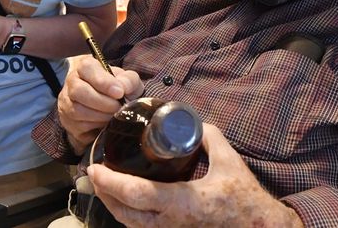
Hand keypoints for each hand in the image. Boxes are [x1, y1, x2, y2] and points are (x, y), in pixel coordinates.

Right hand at [58, 55, 142, 154]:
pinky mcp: (68, 122)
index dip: (103, 82)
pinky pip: (79, 126)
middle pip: (78, 91)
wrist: (112, 108)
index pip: (87, 68)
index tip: (119, 93)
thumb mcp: (128, 81)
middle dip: (102, 102)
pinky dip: (96, 126)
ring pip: (78, 111)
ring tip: (114, 115)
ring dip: (101, 116)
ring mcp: (66, 103)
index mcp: (86, 67)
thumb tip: (123, 88)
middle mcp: (72, 82)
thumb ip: (129, 80)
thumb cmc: (118, 90)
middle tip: (118, 107)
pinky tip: (106, 123)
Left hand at [87, 123, 303, 227]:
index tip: (95, 168)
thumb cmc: (245, 197)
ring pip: (131, 225)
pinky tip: (125, 201)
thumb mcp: (229, 160)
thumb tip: (190, 120)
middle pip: (125, 214)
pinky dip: (127, 215)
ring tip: (103, 185)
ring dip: (112, 205)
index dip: (111, 182)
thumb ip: (209, 136)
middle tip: (93, 172)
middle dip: (103, 193)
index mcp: (183, 202)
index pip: (137, 194)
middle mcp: (171, 222)